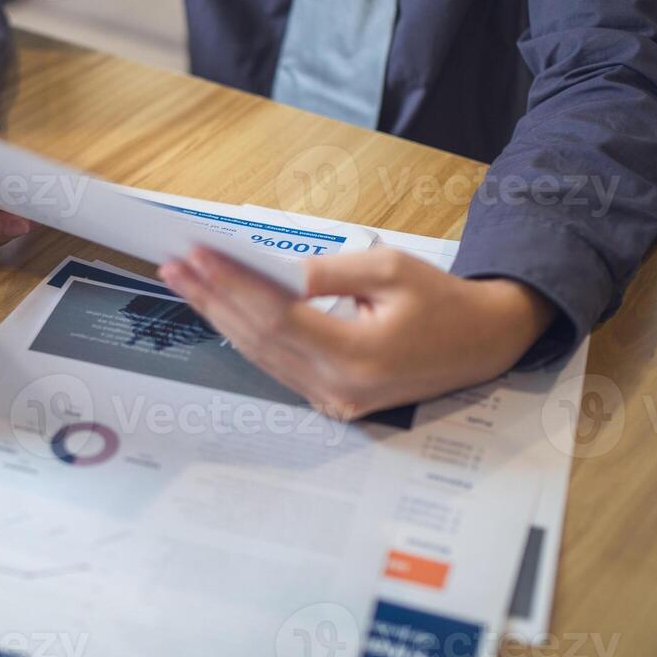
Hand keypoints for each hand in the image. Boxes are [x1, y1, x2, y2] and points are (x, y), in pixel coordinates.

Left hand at [159, 247, 557, 419]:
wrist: (480, 344)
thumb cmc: (440, 300)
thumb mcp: (390, 269)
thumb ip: (327, 274)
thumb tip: (272, 272)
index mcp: (360, 355)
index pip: (277, 316)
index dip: (232, 284)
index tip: (198, 255)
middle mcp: (341, 387)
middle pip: (259, 338)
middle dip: (213, 298)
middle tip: (176, 264)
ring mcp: (335, 400)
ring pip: (261, 355)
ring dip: (220, 316)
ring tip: (187, 281)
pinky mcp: (332, 401)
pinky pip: (277, 365)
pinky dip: (246, 334)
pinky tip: (220, 309)